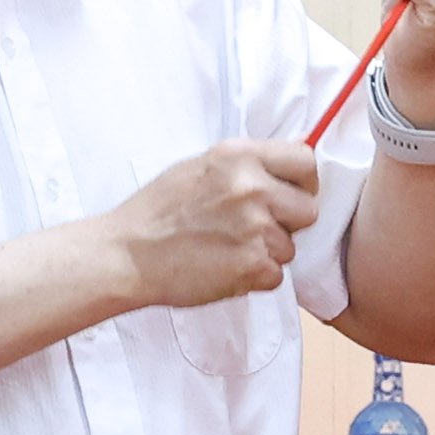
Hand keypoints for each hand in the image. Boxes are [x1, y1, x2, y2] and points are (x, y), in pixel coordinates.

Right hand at [114, 140, 329, 311]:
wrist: (126, 254)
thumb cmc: (158, 212)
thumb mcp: (201, 167)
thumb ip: (246, 166)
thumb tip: (287, 168)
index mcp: (239, 156)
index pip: (305, 161)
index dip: (303, 182)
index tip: (291, 193)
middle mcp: (252, 187)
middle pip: (307, 209)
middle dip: (287, 223)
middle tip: (251, 229)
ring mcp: (255, 227)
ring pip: (290, 247)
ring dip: (266, 253)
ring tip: (226, 249)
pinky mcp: (252, 265)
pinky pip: (275, 275)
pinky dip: (253, 277)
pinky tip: (223, 267)